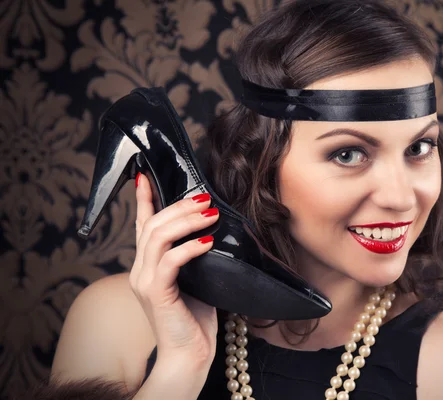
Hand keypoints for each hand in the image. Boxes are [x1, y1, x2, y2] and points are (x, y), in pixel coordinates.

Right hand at [129, 172, 218, 375]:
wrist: (190, 355)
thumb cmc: (195, 319)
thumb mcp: (196, 279)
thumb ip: (194, 257)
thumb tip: (211, 231)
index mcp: (147, 266)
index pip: (142, 226)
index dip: (144, 200)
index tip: (145, 176)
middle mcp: (140, 270)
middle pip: (152, 224)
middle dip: (178, 206)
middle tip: (203, 196)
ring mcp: (144, 281)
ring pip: (157, 237)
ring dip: (185, 221)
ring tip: (209, 212)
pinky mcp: (155, 293)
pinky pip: (169, 260)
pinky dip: (189, 247)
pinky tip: (207, 241)